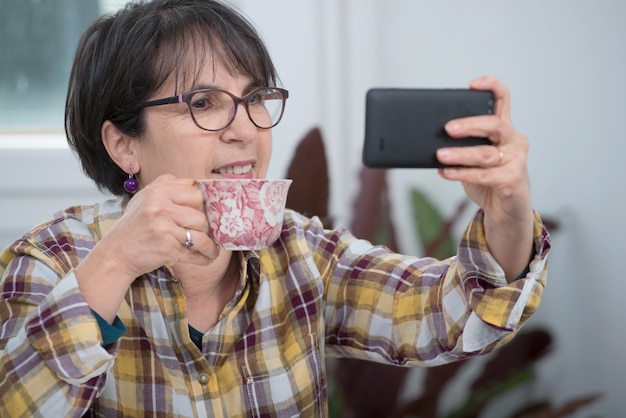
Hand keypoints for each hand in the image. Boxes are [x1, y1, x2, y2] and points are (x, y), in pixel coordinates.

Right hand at [95, 174, 219, 282]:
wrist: (115, 254)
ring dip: (210, 245)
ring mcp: (163, 227)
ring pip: (201, 234)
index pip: (194, 190)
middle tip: (205, 232)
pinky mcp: (166, 248)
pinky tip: (207, 258)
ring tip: (212, 249)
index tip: (204, 213)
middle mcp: (159, 206)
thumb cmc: (134, 227)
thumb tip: (197, 186)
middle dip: (205, 225)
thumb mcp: (144, 199)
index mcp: (157, 191)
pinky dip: (204, 257)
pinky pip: (194, 252)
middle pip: (200, 213)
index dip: (201, 203)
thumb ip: (167, 188)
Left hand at [436, 76, 534, 279]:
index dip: (490, 86)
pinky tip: (446, 172)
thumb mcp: (473, 158)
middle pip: (495, 124)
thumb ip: (460, 146)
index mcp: (504, 129)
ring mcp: (516, 160)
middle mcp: (514, 140)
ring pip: (485, 153)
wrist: (505, 210)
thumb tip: (429, 141)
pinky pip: (484, 174)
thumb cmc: (488, 180)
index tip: (472, 84)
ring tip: (440, 155)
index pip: (503, 99)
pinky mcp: (513, 180)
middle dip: (469, 125)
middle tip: (447, 128)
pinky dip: (462, 173)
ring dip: (460, 154)